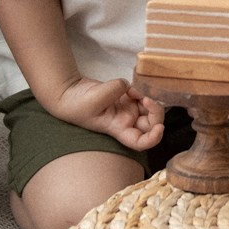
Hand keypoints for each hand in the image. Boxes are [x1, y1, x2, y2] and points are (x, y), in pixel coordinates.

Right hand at [45, 77, 164, 150]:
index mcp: (118, 129)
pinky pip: (141, 95)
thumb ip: (116, 90)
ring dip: (148, 99)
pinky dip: (139, 90)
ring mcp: (127, 110)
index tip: (160, 127)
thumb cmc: (78, 104)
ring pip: (149, 109)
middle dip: (156, 112)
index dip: (154, 138)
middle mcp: (126, 122)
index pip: (140, 143)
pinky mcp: (126, 99)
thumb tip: (128, 86)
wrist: (69, 93)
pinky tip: (129, 88)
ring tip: (133, 91)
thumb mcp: (96, 98)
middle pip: (151, 124)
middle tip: (147, 99)